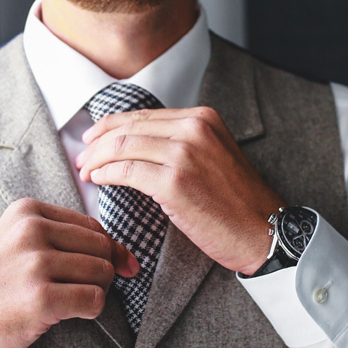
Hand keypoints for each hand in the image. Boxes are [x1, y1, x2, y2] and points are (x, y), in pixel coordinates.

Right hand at [0, 198, 138, 347]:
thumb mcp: (17, 244)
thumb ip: (64, 240)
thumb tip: (129, 259)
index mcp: (27, 212)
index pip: (92, 227)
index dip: (105, 252)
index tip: (98, 271)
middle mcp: (30, 232)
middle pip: (102, 248)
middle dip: (101, 273)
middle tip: (75, 290)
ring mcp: (34, 264)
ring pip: (103, 274)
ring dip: (94, 293)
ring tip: (64, 301)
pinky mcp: (40, 298)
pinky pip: (94, 300)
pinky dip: (88, 311)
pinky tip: (63, 314)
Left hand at [75, 105, 282, 274]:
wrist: (265, 232)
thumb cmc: (236, 202)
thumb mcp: (213, 155)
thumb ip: (180, 142)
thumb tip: (133, 142)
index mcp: (202, 118)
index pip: (141, 115)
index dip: (109, 126)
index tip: (91, 139)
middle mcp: (193, 129)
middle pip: (127, 128)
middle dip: (96, 143)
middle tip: (81, 158)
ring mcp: (184, 154)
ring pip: (122, 147)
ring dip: (96, 160)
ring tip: (86, 172)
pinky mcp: (175, 182)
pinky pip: (126, 172)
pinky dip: (106, 175)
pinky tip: (98, 181)